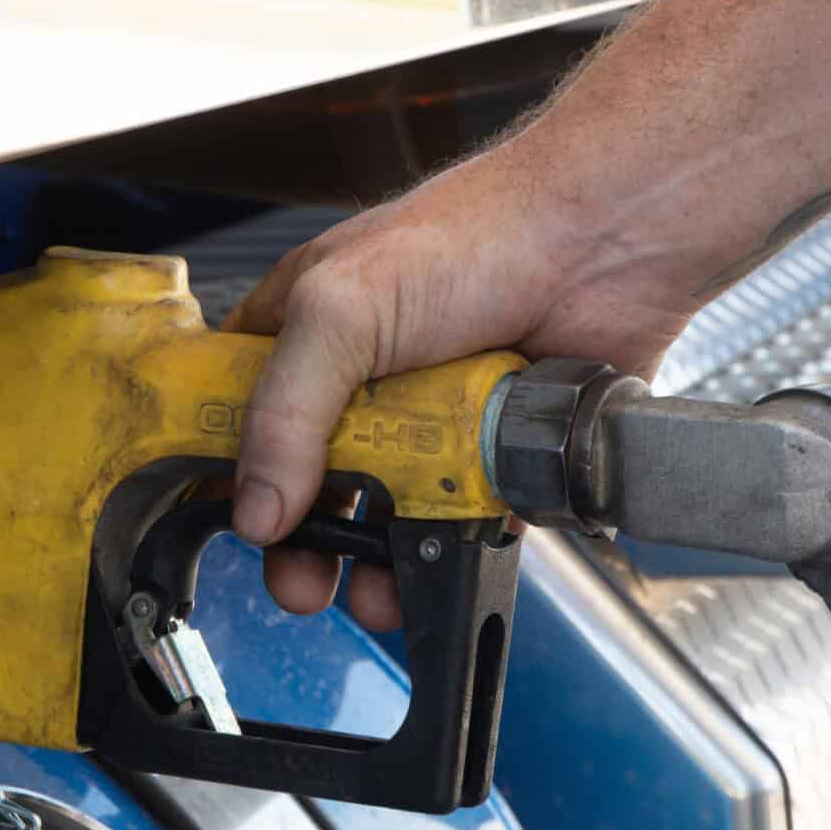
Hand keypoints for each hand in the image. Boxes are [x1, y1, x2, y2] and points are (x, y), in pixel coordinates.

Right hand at [223, 124, 707, 626]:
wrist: (605, 243)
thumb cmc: (476, 236)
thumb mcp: (341, 311)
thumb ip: (285, 413)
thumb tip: (255, 510)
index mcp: (305, 330)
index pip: (235, 412)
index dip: (224, 471)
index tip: (228, 526)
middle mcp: (363, 379)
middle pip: (309, 481)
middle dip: (303, 540)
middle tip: (300, 583)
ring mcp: (430, 419)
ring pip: (387, 513)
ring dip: (377, 563)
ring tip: (378, 593)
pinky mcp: (492, 452)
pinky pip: (462, 520)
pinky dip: (453, 550)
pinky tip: (445, 567)